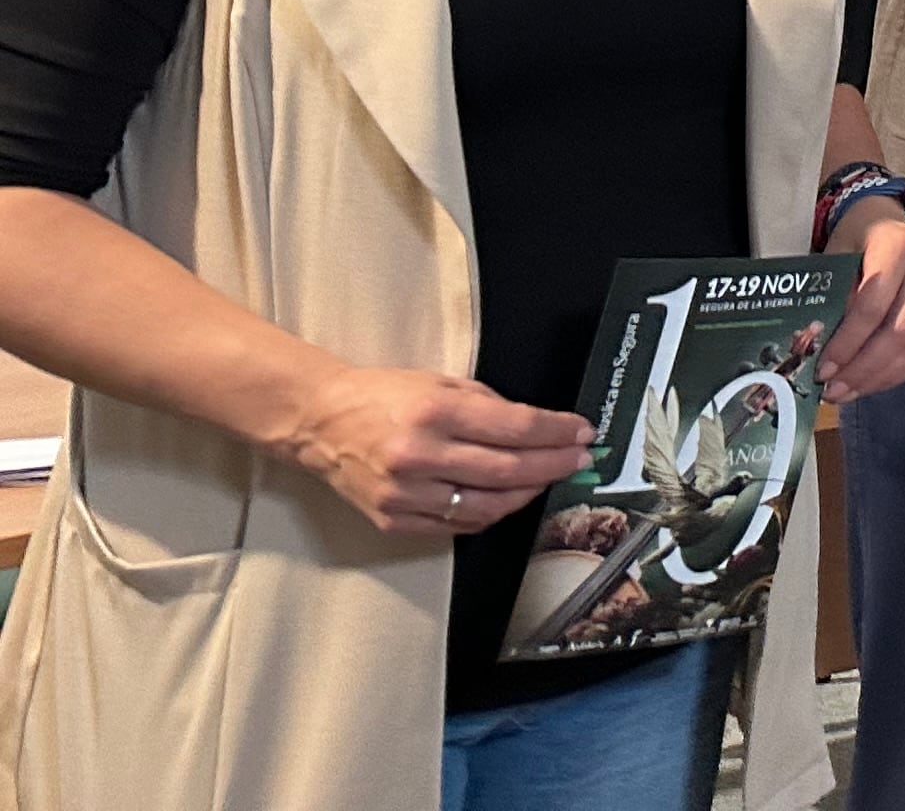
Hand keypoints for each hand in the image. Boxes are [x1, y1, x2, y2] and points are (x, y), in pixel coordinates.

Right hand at [279, 364, 591, 537]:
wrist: (320, 423)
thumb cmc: (382, 396)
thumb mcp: (441, 381)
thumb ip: (489, 406)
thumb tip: (538, 427)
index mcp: (435, 412)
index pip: (515, 427)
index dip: (557, 433)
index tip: (582, 433)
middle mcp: (420, 455)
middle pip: (508, 470)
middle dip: (554, 465)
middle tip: (579, 459)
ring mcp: (405, 494)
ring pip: (487, 506)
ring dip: (527, 493)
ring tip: (546, 478)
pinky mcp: (394, 520)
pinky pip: (456, 524)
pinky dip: (489, 513)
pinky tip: (506, 498)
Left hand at [819, 208, 904, 402]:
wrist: (889, 221)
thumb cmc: (857, 237)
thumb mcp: (836, 254)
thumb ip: (834, 293)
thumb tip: (823, 345)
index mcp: (899, 246)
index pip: (874, 303)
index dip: (849, 341)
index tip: (823, 368)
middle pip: (902, 331)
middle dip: (865, 368)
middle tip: (833, 390)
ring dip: (879, 377)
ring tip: (846, 393)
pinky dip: (895, 374)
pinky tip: (868, 384)